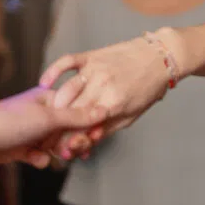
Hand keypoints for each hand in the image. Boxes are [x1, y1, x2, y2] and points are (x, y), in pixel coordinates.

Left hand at [0, 86, 110, 169]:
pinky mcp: (21, 147)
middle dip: (72, 141)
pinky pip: (39, 155)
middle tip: (76, 149)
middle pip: (66, 128)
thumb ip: (76, 116)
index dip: (86, 122)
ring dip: (57, 152)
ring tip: (58, 156)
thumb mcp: (48, 117)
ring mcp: (30, 130)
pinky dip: (40, 159)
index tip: (94, 134)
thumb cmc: (7, 121)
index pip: (76, 108)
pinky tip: (37, 160)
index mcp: (47, 98)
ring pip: (54, 144)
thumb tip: (102, 111)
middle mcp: (39, 113)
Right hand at [42, 33, 177, 131]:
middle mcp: (102, 85)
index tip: (60, 148)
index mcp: (114, 104)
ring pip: (64, 91)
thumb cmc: (147, 88)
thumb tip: (87, 140)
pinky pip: (66, 62)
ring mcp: (94, 69)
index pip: (83, 127)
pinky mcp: (91, 55)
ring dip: (53, 107)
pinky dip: (52, 72)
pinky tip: (44, 84)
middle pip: (70, 112)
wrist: (160, 57)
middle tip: (50, 136)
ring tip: (49, 118)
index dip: (68, 139)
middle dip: (58, 128)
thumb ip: (108, 128)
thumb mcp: (132, 115)